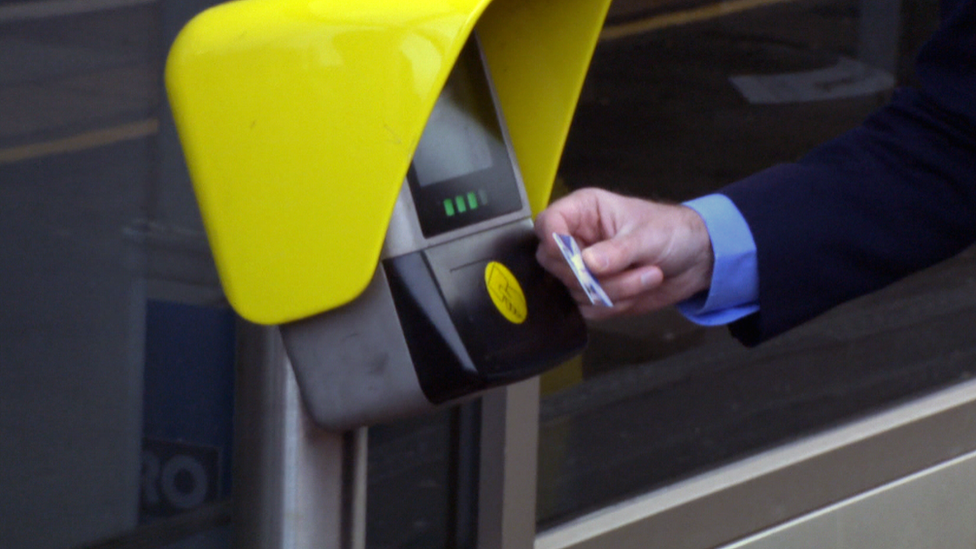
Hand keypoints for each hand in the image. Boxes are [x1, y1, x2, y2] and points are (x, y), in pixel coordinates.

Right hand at [535, 188, 714, 318]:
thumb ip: (617, 250)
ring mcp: (582, 267)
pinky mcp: (593, 292)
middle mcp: (576, 238)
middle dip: (590, 274)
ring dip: (614, 290)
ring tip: (650, 275)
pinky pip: (588, 307)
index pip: (548, 223)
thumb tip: (587, 264)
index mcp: (583, 211)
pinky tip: (638, 290)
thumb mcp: (648, 236)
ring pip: (575, 289)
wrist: (695, 260)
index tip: (577, 257)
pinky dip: (615, 305)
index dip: (554, 240)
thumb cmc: (671, 231)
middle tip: (627, 268)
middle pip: (552, 261)